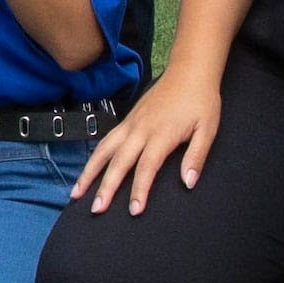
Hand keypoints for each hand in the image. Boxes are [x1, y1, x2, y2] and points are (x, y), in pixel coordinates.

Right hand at [71, 72, 222, 214]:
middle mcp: (140, 129)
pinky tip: (88, 170)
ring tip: (77, 193)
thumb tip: (188, 182)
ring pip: (104, 150)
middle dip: (105, 187)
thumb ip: (196, 156)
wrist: (188, 72)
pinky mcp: (127, 120)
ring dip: (89, 172)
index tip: (134, 210)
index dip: (139, 190)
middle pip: (118, 162)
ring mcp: (130, 123)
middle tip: (96, 209)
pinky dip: (95, 157)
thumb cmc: (200, 101)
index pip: (146, 167)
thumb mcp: (207, 129)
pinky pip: (106, 140)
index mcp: (161, 134)